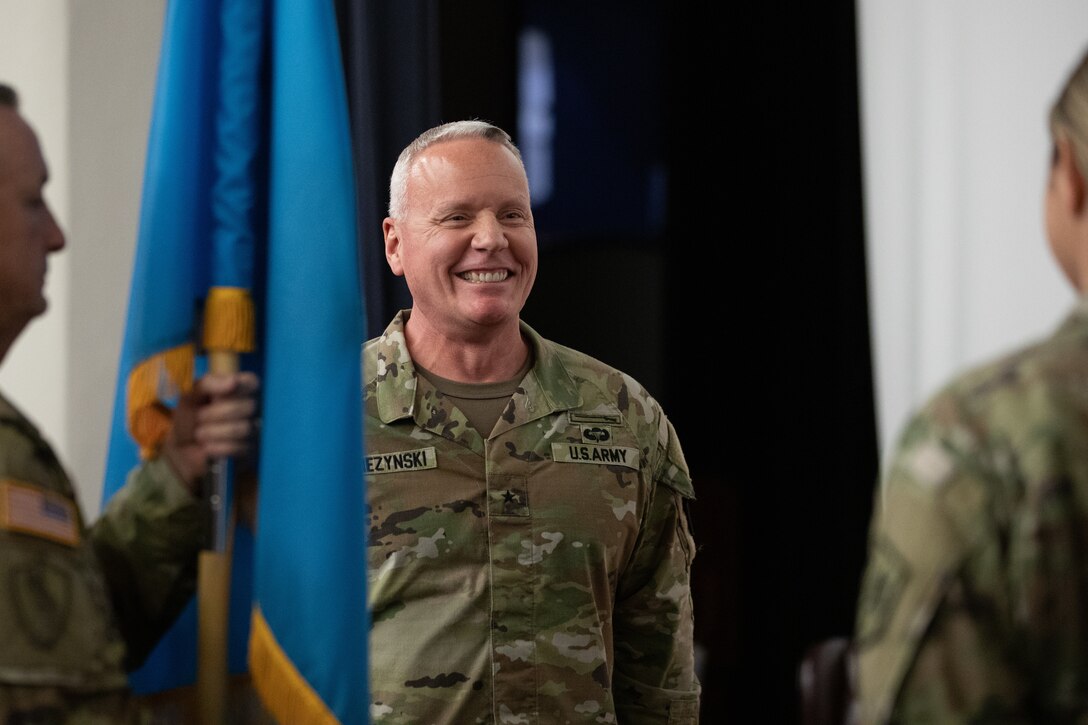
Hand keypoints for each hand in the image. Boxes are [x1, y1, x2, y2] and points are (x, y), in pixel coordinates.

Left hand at [161, 371, 260, 492]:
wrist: (179, 450)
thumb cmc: (186, 419)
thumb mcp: (190, 396)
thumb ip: (209, 383)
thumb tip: (233, 381)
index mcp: (235, 390)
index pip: (252, 382)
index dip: (239, 388)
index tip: (217, 396)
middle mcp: (247, 408)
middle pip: (248, 406)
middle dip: (216, 414)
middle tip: (199, 417)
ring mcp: (250, 430)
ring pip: (243, 428)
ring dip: (213, 432)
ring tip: (200, 434)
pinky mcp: (247, 451)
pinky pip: (238, 447)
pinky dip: (216, 447)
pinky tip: (207, 447)